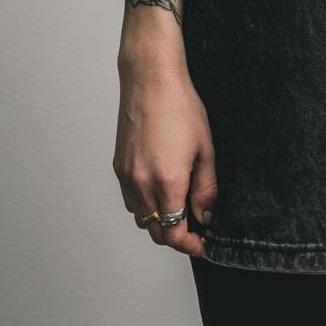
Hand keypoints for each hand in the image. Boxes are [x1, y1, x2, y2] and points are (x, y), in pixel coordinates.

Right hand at [113, 61, 217, 257]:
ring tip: (180, 207)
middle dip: (177, 236)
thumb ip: (206, 188)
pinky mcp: (118, 167)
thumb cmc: (180, 107)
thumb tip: (206, 215)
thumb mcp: (205, 148)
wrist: (151, 80)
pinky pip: (130, 200)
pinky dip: (145, 206)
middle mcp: (142, 184)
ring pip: (141, 218)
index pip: (174, 233)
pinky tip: (160, 191)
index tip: (203, 244)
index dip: (190, 245)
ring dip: (160, 221)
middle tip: (196, 229)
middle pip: (156, 232)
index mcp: (167, 181)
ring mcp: (127, 177)